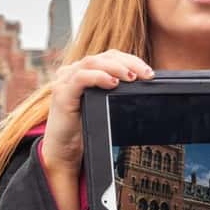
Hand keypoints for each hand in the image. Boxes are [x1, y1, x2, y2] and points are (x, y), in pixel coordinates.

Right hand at [42, 50, 153, 209]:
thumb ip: (115, 94)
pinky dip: (98, 77)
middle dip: (128, 63)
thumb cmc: (84, 129)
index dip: (130, 60)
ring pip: (92, 62)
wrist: (64, 152)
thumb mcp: (103, 107)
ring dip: (115, 68)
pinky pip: (81, 78)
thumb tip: (144, 85)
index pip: (109, 57)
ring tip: (131, 77)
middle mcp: (72, 72)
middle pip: (103, 56)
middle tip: (145, 75)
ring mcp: (65, 81)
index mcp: (84, 72)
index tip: (148, 73)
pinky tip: (111, 83)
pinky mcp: (61, 94)